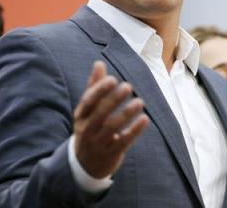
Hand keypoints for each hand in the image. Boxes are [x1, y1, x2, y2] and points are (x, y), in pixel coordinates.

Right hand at [74, 61, 148, 178]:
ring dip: (126, 114)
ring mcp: (98, 143)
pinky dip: (135, 131)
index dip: (99, 90)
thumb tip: (99, 63)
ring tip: (140, 102)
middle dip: (113, 100)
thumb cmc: (90, 127)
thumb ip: (94, 87)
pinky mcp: (111, 154)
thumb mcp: (88, 110)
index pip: (88, 101)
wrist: (85, 164)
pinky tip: (145, 119)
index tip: (113, 79)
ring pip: (112, 128)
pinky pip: (124, 142)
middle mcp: (87, 129)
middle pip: (100, 114)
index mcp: (81, 116)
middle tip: (128, 86)